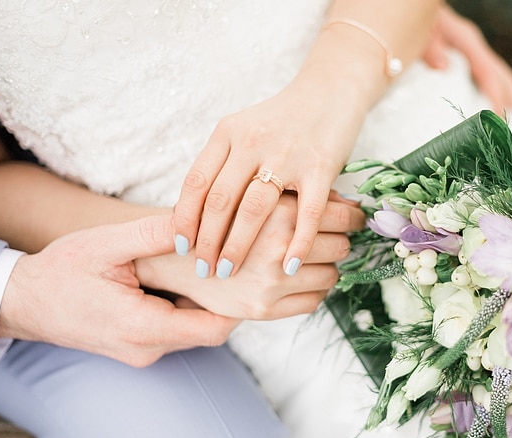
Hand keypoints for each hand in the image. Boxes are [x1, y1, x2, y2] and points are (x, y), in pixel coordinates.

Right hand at [0, 215, 237, 367]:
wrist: (21, 303)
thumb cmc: (59, 272)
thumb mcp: (105, 244)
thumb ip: (153, 234)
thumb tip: (199, 221)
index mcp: (142, 327)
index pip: (214, 329)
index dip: (239, 304)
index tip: (250, 272)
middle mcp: (147, 348)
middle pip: (209, 331)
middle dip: (229, 301)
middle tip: (242, 264)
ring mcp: (143, 352)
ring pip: (194, 331)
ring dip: (208, 303)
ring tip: (219, 266)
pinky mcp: (139, 347)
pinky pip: (177, 330)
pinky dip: (189, 307)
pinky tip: (191, 278)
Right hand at [146, 192, 364, 319]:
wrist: (176, 255)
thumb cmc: (221, 217)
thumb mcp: (256, 192)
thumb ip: (298, 194)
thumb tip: (347, 200)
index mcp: (275, 211)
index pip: (339, 215)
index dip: (352, 215)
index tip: (356, 216)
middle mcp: (274, 248)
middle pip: (339, 245)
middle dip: (340, 239)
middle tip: (335, 236)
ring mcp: (270, 283)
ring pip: (331, 275)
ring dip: (328, 266)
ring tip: (316, 256)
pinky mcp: (263, 309)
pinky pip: (314, 300)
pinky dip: (315, 289)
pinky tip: (302, 277)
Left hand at [171, 76, 367, 281]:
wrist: (330, 90)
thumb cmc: (283, 119)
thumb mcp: (243, 130)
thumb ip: (222, 164)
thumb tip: (196, 214)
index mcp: (228, 133)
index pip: (196, 183)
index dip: (184, 218)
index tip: (182, 247)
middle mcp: (253, 142)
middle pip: (220, 201)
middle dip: (207, 242)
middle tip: (203, 269)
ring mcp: (288, 155)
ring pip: (254, 210)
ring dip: (238, 246)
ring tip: (230, 273)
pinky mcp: (321, 167)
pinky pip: (307, 214)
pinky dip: (297, 244)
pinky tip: (289, 266)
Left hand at [423, 4, 511, 114]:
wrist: (415, 10)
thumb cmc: (418, 22)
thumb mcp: (423, 33)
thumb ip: (431, 47)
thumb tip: (444, 66)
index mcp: (467, 42)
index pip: (488, 74)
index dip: (497, 97)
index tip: (500, 120)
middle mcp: (474, 47)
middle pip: (503, 76)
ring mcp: (471, 52)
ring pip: (498, 76)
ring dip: (511, 99)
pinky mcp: (464, 57)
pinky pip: (485, 77)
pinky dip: (494, 93)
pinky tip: (496, 109)